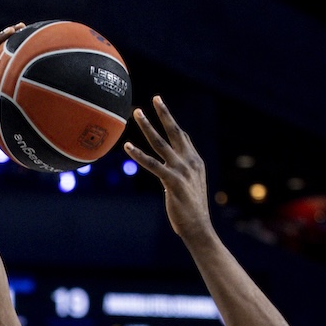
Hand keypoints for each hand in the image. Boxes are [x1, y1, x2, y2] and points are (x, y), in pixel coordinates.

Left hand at [123, 97, 211, 239]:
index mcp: (195, 161)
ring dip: (148, 126)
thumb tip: (167, 168)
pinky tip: (128, 146)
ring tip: (137, 113)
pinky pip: (152, 164)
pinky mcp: (172, 182)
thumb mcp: (190, 186)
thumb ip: (180, 173)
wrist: (198, 227)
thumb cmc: (191, 210)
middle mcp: (190, 162)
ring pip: (161, 143)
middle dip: (164, 113)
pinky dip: (139, 154)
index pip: (182, 136)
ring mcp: (182, 170)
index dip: (171, 121)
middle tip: (155, 98)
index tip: (162, 106)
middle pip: (174, 132)